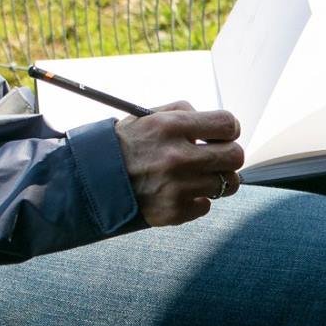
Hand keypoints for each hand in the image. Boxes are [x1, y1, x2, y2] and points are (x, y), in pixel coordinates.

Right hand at [116, 103, 244, 226]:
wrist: (91, 181)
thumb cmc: (126, 145)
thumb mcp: (149, 117)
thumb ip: (185, 114)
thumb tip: (220, 126)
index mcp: (170, 126)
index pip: (227, 124)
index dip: (229, 129)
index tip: (222, 135)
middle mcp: (176, 157)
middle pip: (235, 156)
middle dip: (228, 155)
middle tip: (215, 157)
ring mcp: (176, 187)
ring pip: (228, 184)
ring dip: (217, 180)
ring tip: (199, 176)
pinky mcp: (173, 211)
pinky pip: (206, 206)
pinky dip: (196, 200)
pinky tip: (179, 193)